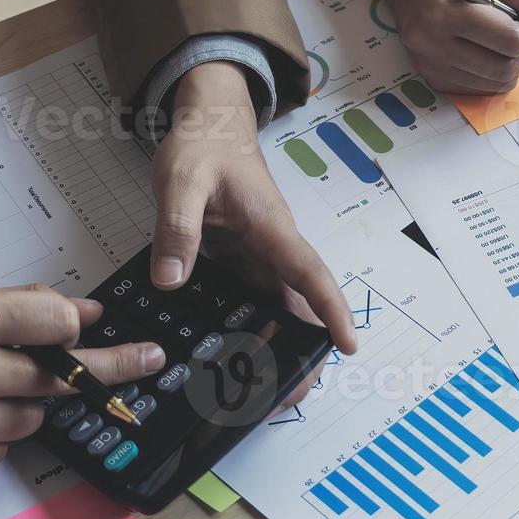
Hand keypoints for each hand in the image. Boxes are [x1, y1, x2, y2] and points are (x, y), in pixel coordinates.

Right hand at [0, 289, 166, 489]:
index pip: (55, 321)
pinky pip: (2, 451)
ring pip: (33, 419)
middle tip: (150, 359)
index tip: (89, 328)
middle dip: (103, 368)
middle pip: (59, 376)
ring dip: (20, 406)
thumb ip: (19, 309)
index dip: (73, 326)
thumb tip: (88, 315)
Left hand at [150, 61, 359, 364]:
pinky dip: (252, 329)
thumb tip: (170, 282)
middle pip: (301, 303)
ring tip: (267, 391)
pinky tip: (235, 357)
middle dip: (307, 348)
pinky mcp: (243, 259)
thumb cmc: (203, 147)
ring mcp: (260, 255)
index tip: (348, 345)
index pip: (309, 273)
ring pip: (279, 306)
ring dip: (279, 345)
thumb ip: (177, 229)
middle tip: (297, 393)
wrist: (209, 124)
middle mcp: (273, 247)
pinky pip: (252, 299)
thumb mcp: (182, 182)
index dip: (330, 310)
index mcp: (270, 227)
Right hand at [350, 0, 518, 94]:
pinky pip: (480, 89)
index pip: (510, 40)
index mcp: (443, 11)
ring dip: (512, 64)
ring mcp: (428, 64)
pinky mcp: (430, 78)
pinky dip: (493, 73)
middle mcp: (429, 43)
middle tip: (517, 30)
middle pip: (505, 67)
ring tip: (500, 38)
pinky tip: (483, 49)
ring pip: (496, 83)